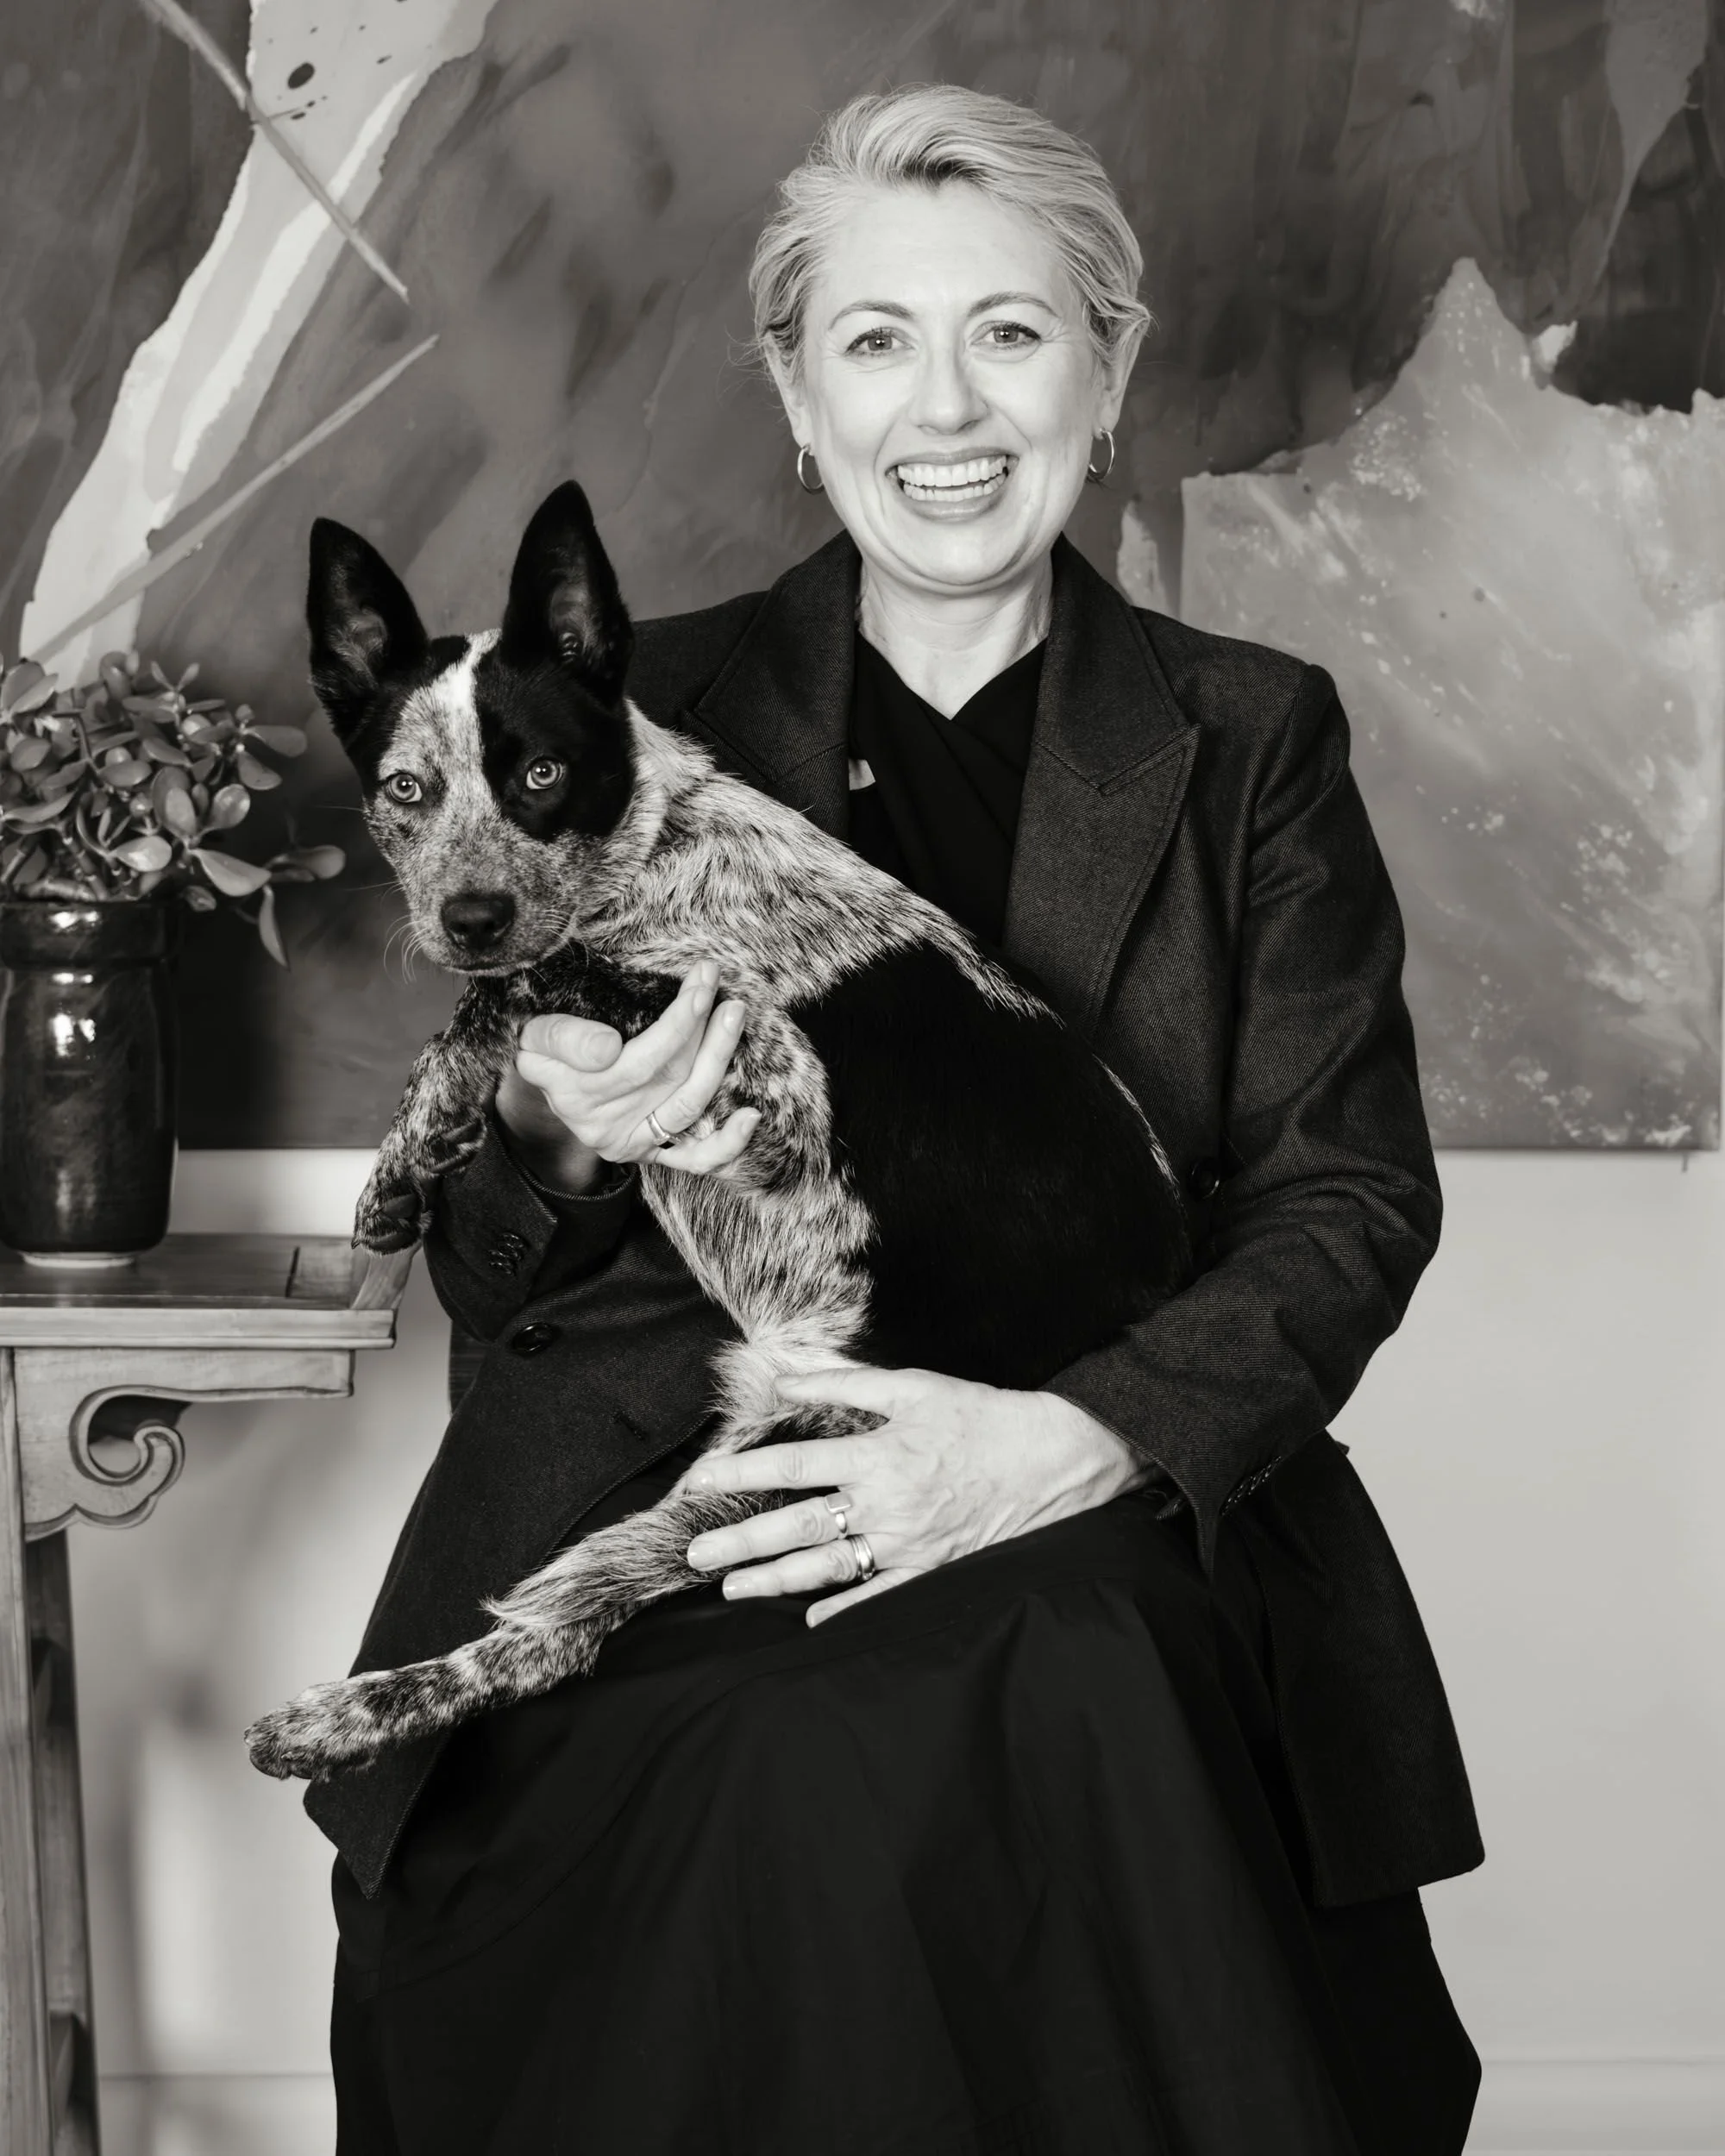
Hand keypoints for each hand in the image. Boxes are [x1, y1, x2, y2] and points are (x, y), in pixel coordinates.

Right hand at [501, 960, 757, 1190]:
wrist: (547, 1084)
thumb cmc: (547, 1052)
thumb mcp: (537, 1037)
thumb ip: (564, 1039)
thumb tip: (607, 1048)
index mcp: (577, 1096)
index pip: (638, 1062)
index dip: (676, 1025)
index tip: (699, 985)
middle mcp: (607, 1127)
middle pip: (669, 1079)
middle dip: (700, 1028)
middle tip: (716, 983)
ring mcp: (635, 1143)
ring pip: (688, 1106)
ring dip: (718, 1058)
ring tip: (733, 1015)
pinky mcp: (655, 1153)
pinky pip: (696, 1159)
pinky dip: (727, 1144)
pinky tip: (751, 1116)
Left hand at [681, 1366, 1150, 1623]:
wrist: (1057, 1461)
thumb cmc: (985, 1417)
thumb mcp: (916, 1387)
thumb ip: (846, 1382)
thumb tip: (787, 1375)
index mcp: (878, 1453)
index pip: (792, 1465)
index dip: (741, 1471)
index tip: (700, 1479)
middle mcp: (886, 1504)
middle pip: (797, 1525)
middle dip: (740, 1541)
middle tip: (694, 1553)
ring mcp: (907, 1544)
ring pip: (828, 1567)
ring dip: (775, 1579)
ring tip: (732, 1588)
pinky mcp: (931, 1569)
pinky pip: (878, 1598)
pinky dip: (842, 1610)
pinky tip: (808, 1620)